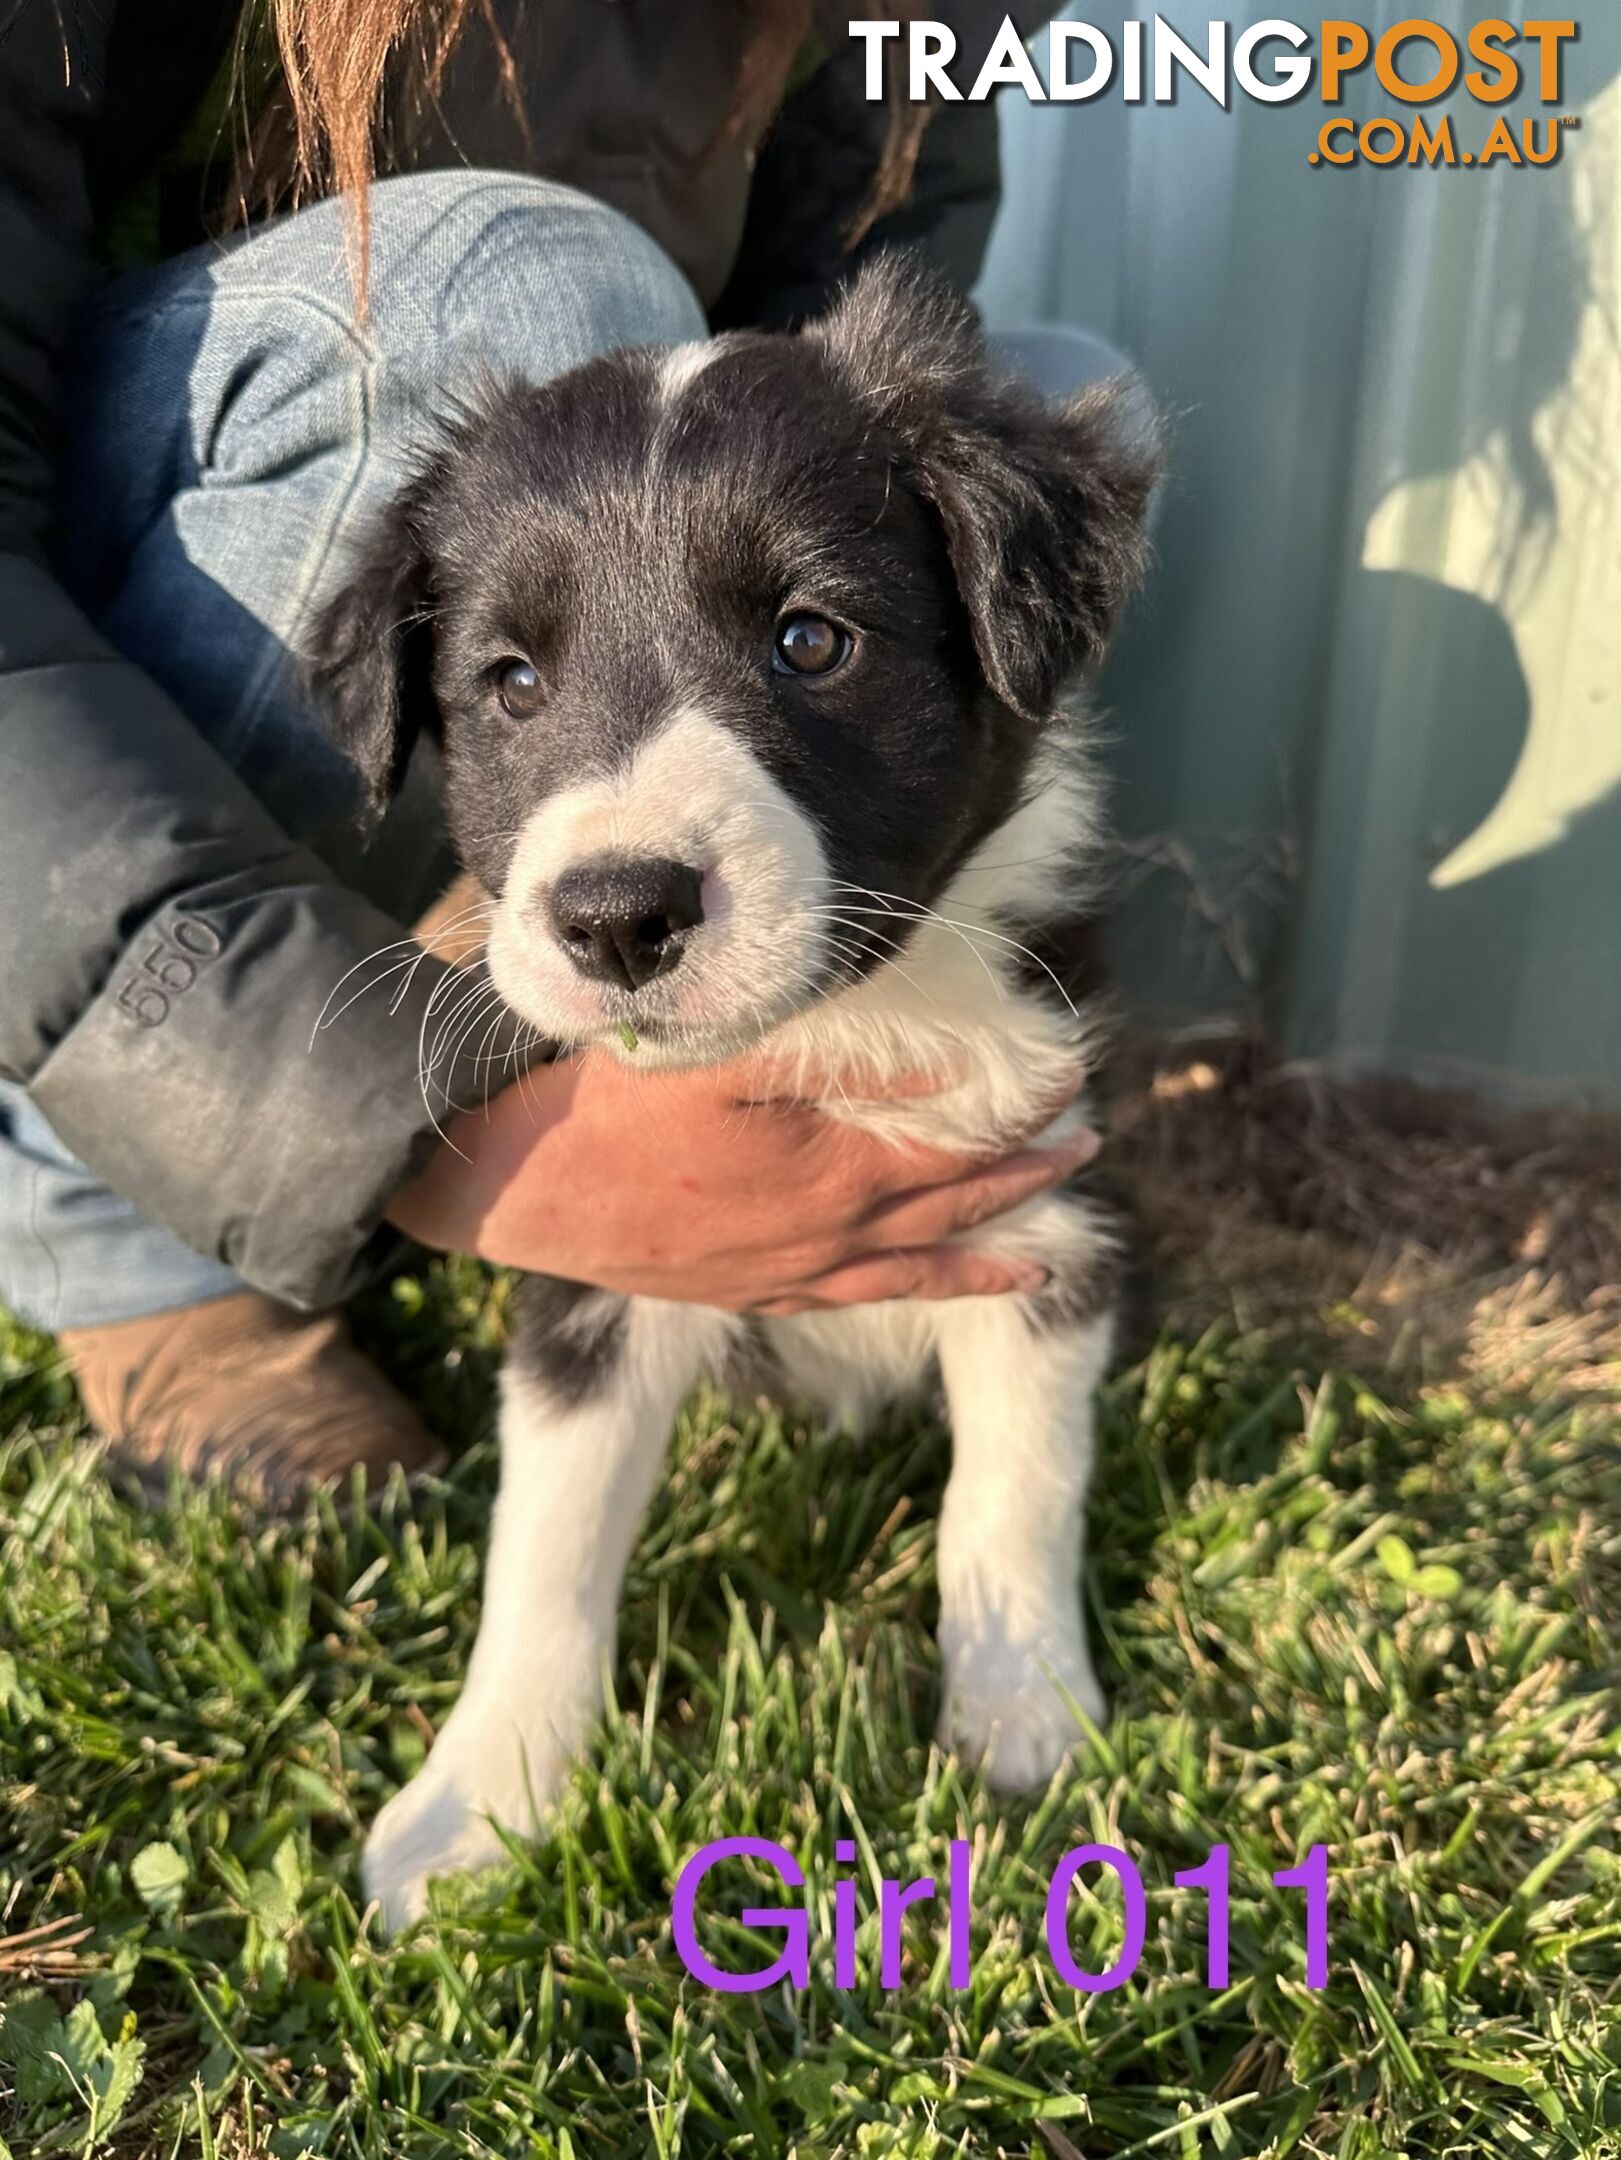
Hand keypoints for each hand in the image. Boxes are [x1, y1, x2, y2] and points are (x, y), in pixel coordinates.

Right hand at [388, 1047, 1096, 1312]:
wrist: (526, 1187)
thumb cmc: (621, 1104)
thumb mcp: (736, 1060)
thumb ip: (850, 1068)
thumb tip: (949, 1067)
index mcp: (835, 1173)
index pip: (961, 1146)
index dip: (1023, 1116)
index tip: (1071, 1081)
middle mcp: (829, 1236)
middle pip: (955, 1209)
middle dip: (1027, 1179)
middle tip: (1084, 1149)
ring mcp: (791, 1274)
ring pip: (916, 1268)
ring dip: (986, 1255)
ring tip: (1041, 1253)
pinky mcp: (751, 1293)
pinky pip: (854, 1300)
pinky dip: (907, 1295)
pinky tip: (925, 1288)